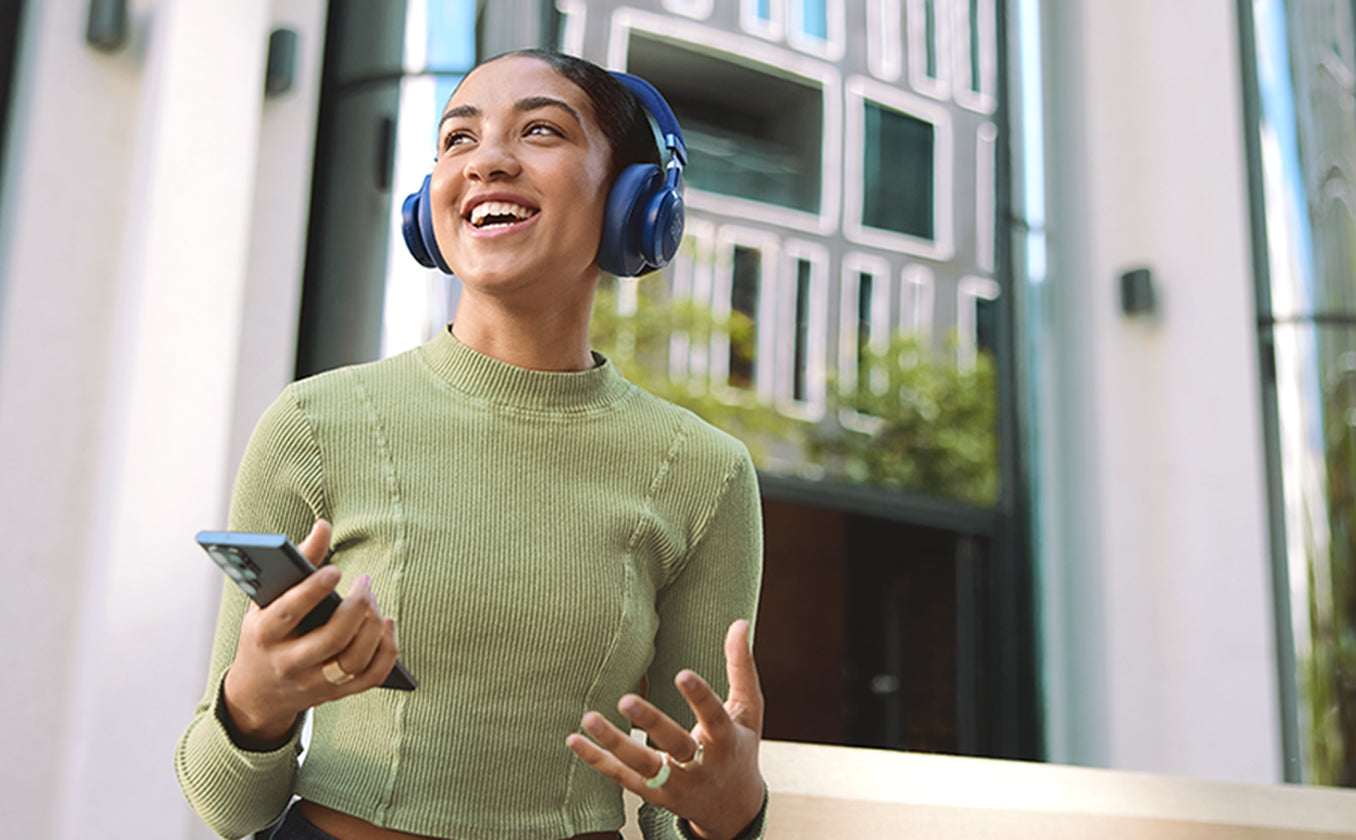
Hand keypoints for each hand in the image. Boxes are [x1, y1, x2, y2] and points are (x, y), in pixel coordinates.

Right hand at [222, 520, 399, 742]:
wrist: (257, 693)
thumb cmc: (267, 633)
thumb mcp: (266, 600)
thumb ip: (297, 562)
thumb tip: (324, 525)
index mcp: (264, 635)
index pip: (287, 614)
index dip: (311, 592)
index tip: (336, 570)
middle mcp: (288, 664)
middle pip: (330, 640)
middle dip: (355, 608)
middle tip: (365, 583)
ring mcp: (314, 683)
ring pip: (353, 661)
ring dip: (373, 628)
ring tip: (374, 602)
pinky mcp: (336, 694)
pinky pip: (371, 678)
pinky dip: (387, 651)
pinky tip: (388, 625)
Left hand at [566, 620, 764, 839]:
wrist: (733, 809)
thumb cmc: (740, 747)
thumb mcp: (748, 710)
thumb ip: (741, 667)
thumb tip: (739, 622)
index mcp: (726, 741)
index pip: (714, 717)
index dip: (699, 697)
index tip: (681, 674)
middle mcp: (701, 766)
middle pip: (674, 744)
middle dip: (651, 723)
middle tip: (625, 699)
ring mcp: (676, 783)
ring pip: (643, 766)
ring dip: (614, 744)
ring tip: (589, 718)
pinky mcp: (654, 794)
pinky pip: (622, 778)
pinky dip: (597, 761)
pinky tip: (574, 740)